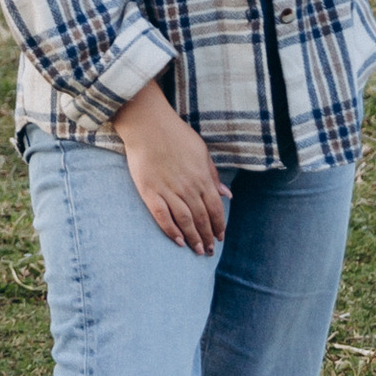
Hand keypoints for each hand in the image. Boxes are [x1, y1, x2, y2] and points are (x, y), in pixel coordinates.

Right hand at [115, 78, 226, 256]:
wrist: (148, 124)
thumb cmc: (176, 135)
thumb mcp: (202, 151)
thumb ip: (214, 175)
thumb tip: (227, 195)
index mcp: (202, 177)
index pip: (215, 208)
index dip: (219, 225)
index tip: (220, 237)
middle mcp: (188, 187)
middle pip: (201, 218)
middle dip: (207, 236)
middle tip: (209, 251)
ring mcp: (168, 190)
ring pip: (184, 221)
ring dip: (193, 238)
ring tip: (198, 250)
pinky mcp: (150, 191)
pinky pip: (162, 216)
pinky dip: (171, 230)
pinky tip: (178, 241)